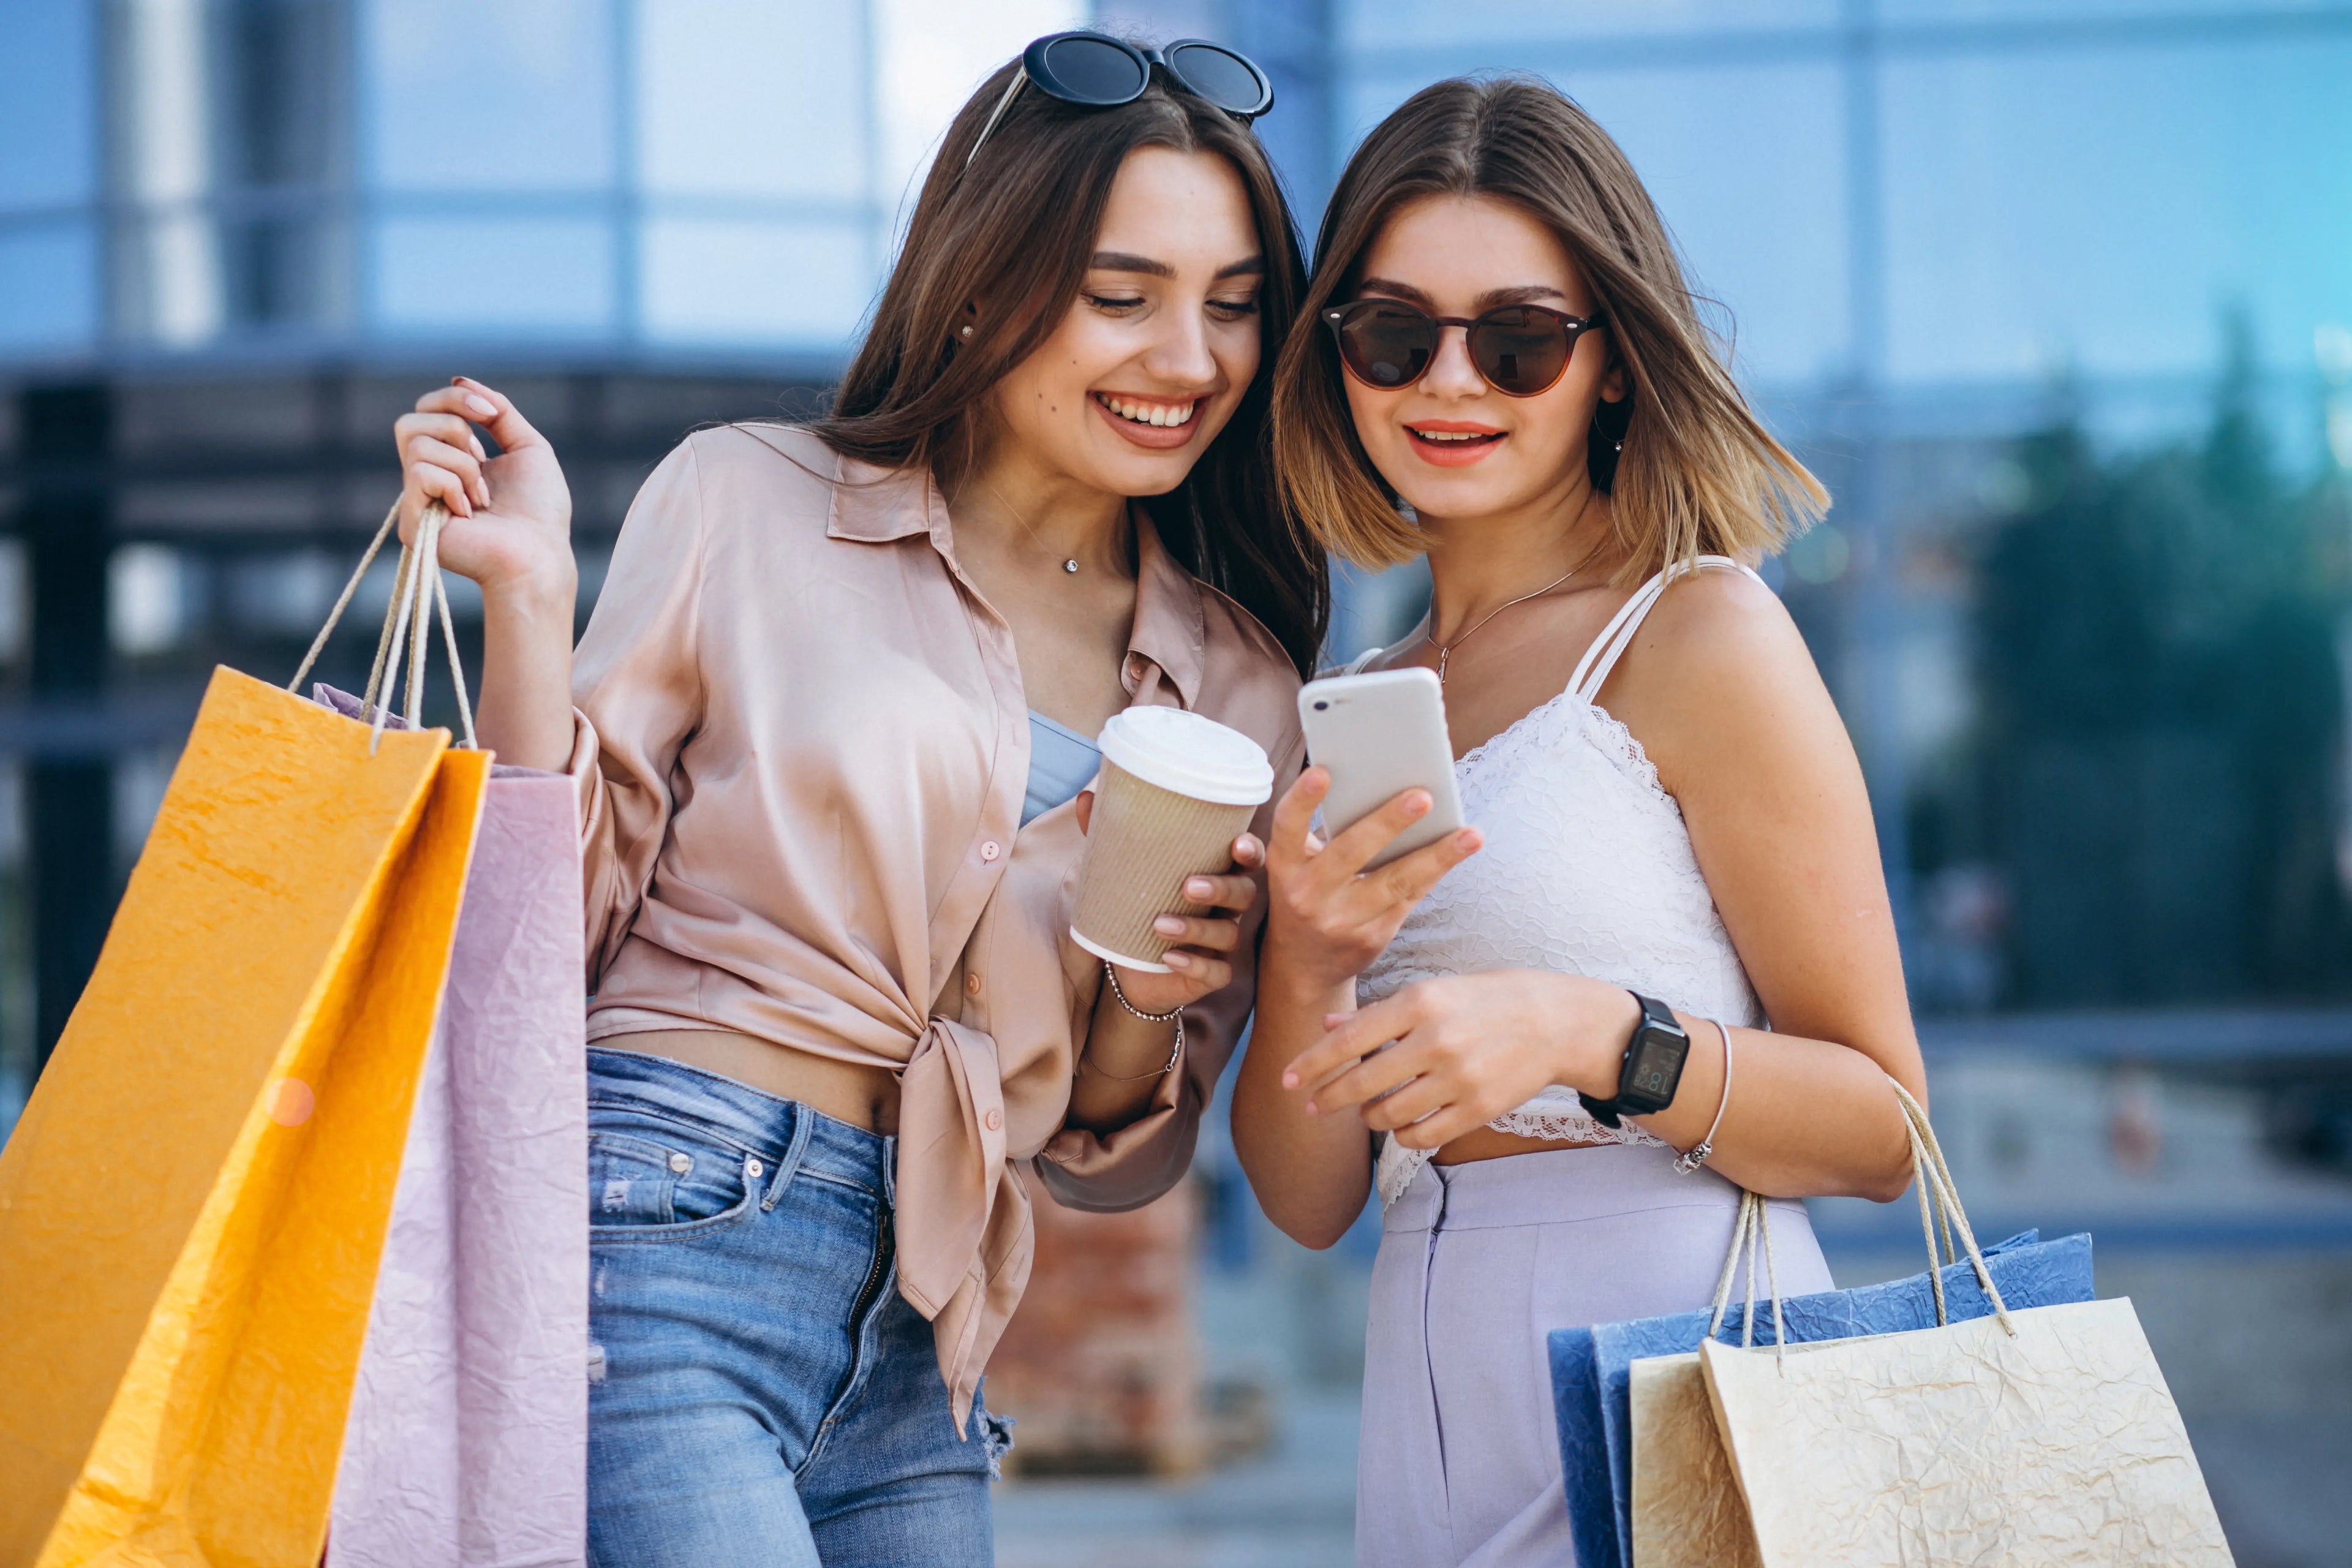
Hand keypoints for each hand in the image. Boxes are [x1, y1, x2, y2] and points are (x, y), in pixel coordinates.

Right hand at [394, 378, 575, 610]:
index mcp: (451, 460)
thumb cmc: (540, 511)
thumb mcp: (527, 447)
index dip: (454, 399)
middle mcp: (427, 479)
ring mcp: (415, 501)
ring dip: (463, 464)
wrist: (540, 555)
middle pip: (408, 422)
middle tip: (483, 457)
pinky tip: (471, 512)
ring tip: (483, 496)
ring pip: (415, 445)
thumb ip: (498, 412)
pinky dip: (455, 485)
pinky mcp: (410, 522)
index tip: (489, 412)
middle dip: (454, 428)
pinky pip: (420, 473)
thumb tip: (459, 379)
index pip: (427, 411)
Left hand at [1076, 790, 1261, 1014]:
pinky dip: (1194, 965)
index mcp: (1215, 874)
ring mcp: (1221, 944)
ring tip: (1159, 925)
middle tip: (1188, 886)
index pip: (1246, 859)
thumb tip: (1088, 796)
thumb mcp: (1123, 871)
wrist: (1128, 968)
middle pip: (1244, 894)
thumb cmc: (1137, 907)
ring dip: (1196, 929)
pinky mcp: (1210, 974)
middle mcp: (1226, 908)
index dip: (1250, 851)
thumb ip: (1109, 835)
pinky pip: (1215, 972)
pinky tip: (1169, 958)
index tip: (1236, 844)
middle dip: (1221, 888)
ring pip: (1227, 934)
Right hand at [1261, 766, 1481, 994]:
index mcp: (1285, 866)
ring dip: (1435, 856)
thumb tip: (1379, 785)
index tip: (1322, 772)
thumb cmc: (1307, 895)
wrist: (1305, 966)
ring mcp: (1340, 920)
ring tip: (1469, 835)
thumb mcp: (1297, 867)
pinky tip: (1459, 852)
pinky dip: (1435, 872)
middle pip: (1350, 853)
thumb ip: (1324, 834)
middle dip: (1387, 823)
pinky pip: (1409, 899)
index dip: (1302, 799)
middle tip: (1423, 797)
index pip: (1287, 827)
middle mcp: (1307, 894)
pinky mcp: (1370, 937)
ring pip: (1394, 882)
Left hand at [1281, 971, 1639, 1149]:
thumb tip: (1328, 1027)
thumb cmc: (1486, 999)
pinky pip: (1422, 1136)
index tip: (1287, 1079)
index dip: (1312, 1063)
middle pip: (1361, 1083)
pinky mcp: (1478, 1110)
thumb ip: (1379, 1012)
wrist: (1556, 1021)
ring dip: (1368, 1116)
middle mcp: (1436, 1041)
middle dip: (1327, 1098)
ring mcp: (1459, 1079)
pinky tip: (1402, 1125)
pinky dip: (1403, 1135)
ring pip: (1388, 1115)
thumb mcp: (1433, 990)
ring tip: (1367, 1109)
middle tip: (1312, 1105)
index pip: (1349, 1040)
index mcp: (1420, 1003)